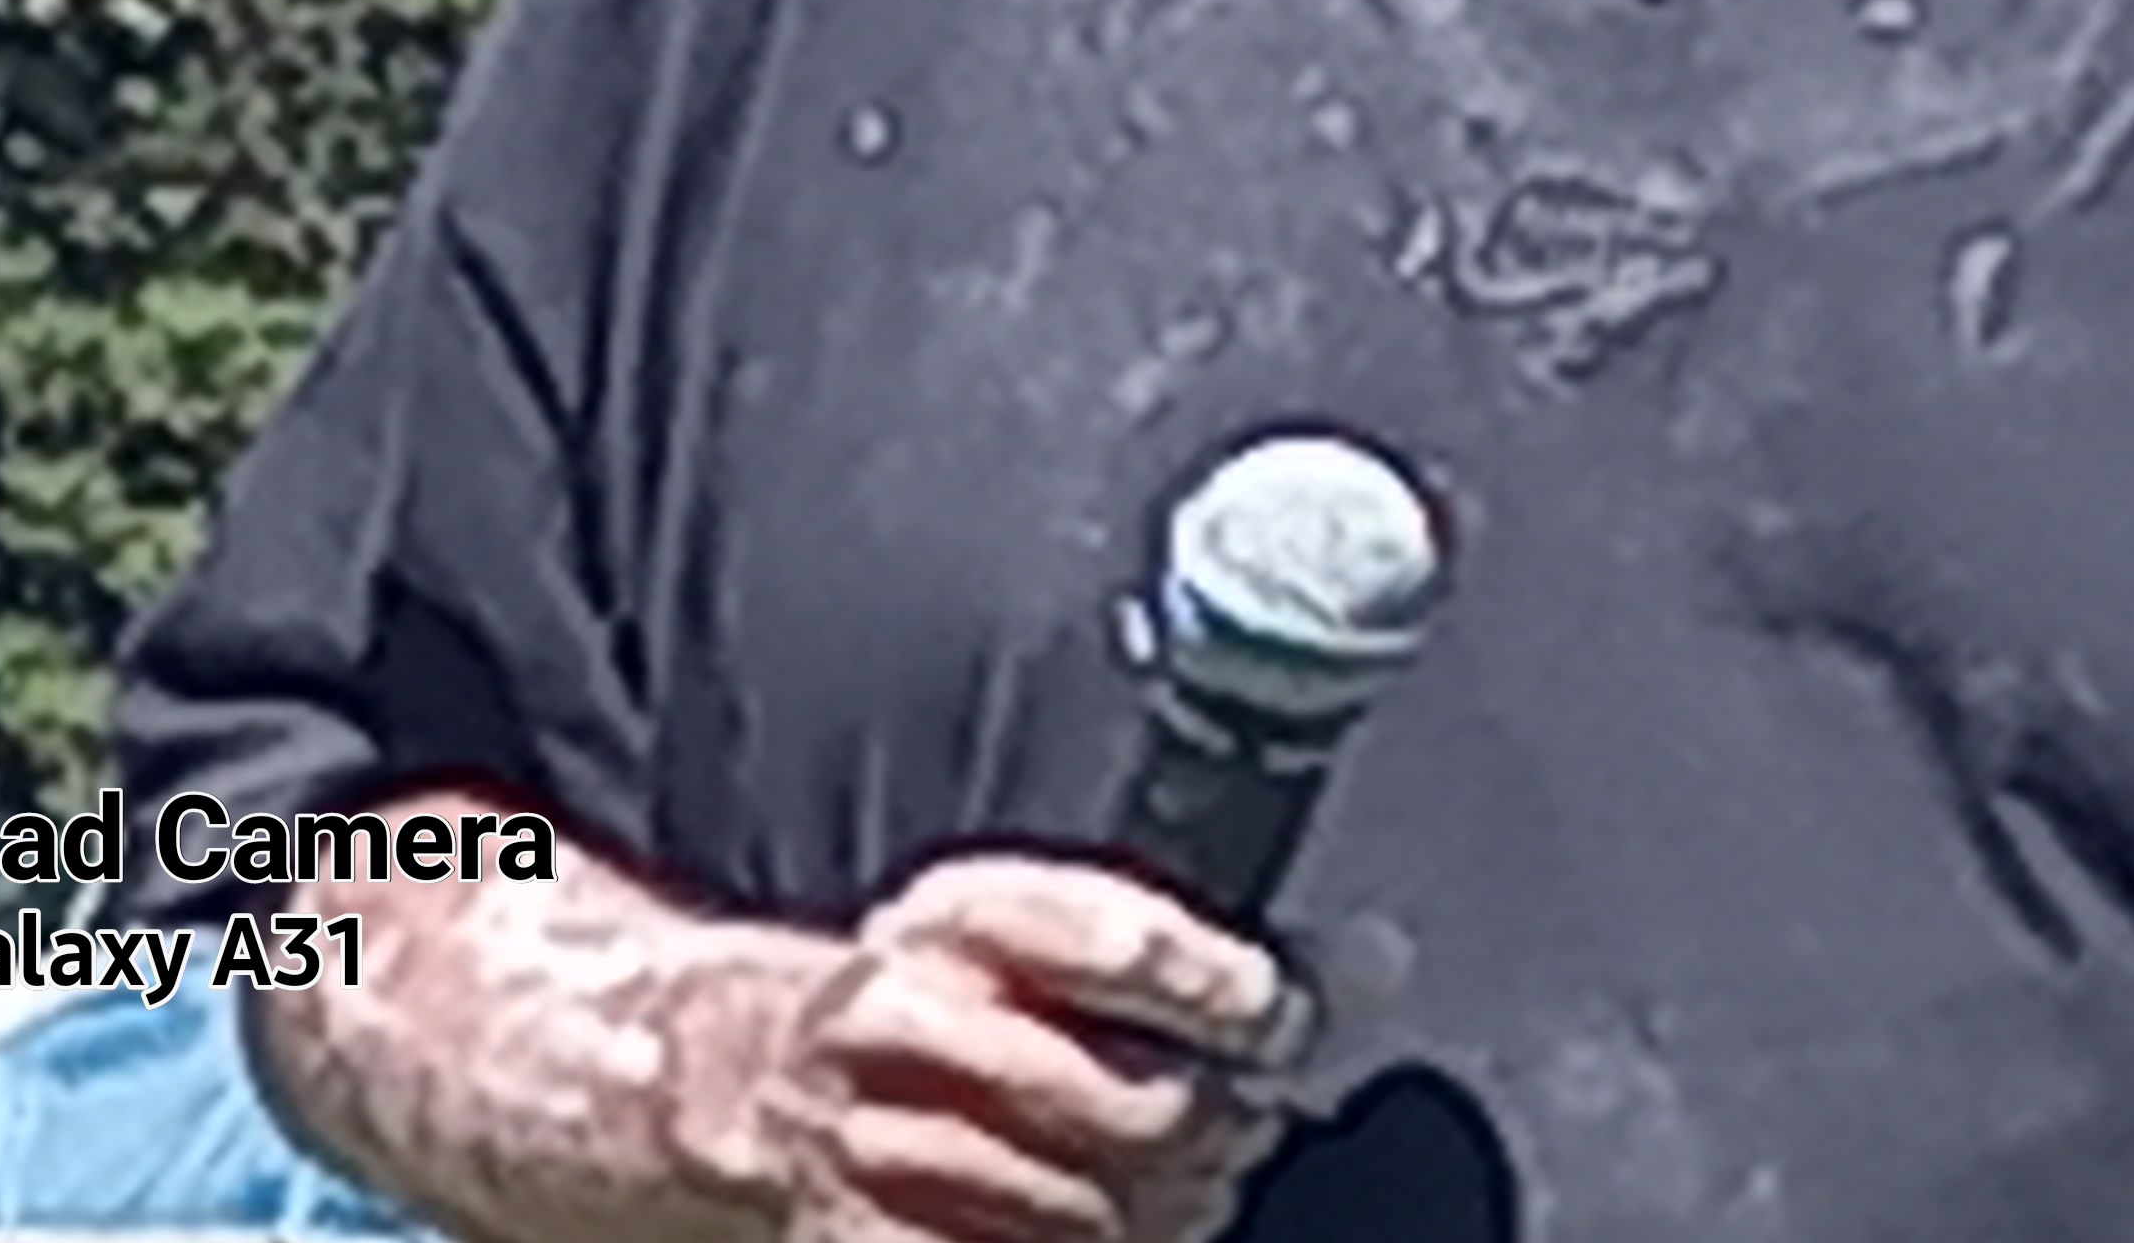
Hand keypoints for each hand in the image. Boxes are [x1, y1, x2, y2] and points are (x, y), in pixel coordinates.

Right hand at [667, 850, 1303, 1242]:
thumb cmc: (944, 1000)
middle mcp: (903, 1026)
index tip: (1274, 1019)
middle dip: (1215, 1133)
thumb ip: (1193, 949)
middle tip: (1236, 1128)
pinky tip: (1105, 1229)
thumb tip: (1376, 964)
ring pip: (1096, 1218)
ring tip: (1172, 1191)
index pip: (1118, 942)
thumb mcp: (1038, 927)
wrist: (756, 1083)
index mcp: (956, 921)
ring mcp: (881, 1153)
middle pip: (1132, 1109)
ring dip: (1163, 1219)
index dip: (1223, 994)